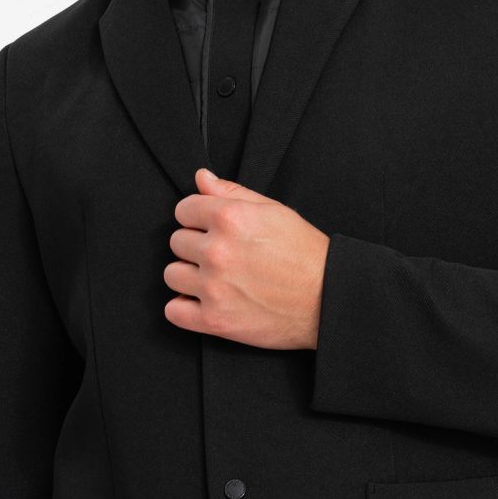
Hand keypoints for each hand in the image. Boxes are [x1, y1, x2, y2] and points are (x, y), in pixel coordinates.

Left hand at [163, 167, 329, 349]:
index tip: (208, 227)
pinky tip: (205, 300)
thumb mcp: (273, 210)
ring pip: (171, 275)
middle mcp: (217, 251)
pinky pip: (173, 311)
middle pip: (176, 242)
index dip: (197, 217)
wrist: (326, 297)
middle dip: (196, 245)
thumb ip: (232, 192)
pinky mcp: (214, 320)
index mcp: (230, 218)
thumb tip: (202, 178)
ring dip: (189, 276)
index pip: (183, 209)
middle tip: (222, 253)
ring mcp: (213, 287)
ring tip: (215, 277)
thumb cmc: (304, 254)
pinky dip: (185, 308)